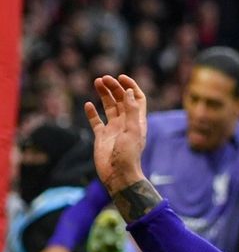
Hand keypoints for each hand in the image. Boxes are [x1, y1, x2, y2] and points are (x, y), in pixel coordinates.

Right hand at [85, 74, 147, 195]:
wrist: (118, 174)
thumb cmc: (128, 155)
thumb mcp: (132, 131)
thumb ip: (131, 111)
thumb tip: (128, 92)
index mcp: (137, 121)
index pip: (137, 98)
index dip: (131, 86)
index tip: (120, 77)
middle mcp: (126, 123)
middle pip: (121, 100)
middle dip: (114, 87)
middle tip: (103, 78)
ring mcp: (114, 129)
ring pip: (109, 107)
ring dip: (104, 95)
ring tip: (97, 82)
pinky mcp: (102, 136)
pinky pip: (96, 121)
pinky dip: (92, 112)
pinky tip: (88, 104)